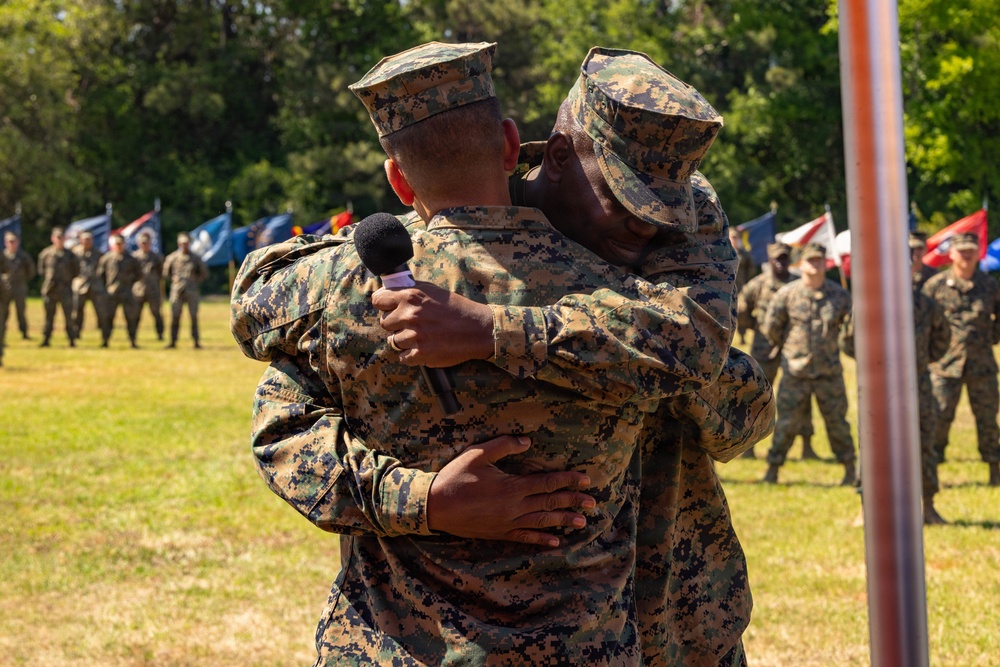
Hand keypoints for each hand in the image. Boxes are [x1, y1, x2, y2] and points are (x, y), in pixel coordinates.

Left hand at [372, 282, 493, 366]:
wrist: (478, 329)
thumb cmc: (456, 308)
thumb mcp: (432, 290)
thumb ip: (410, 290)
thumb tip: (388, 291)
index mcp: (410, 296)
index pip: (378, 300)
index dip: (384, 305)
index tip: (390, 308)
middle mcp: (410, 315)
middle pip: (384, 322)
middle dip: (395, 324)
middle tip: (411, 324)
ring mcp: (415, 336)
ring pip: (393, 341)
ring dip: (404, 340)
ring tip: (420, 337)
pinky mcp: (421, 354)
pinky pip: (402, 357)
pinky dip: (410, 355)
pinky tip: (422, 348)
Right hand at [427, 436, 595, 546]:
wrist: (434, 507)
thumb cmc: (455, 477)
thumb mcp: (478, 453)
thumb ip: (504, 446)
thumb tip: (528, 441)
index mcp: (512, 486)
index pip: (548, 482)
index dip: (568, 480)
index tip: (585, 479)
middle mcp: (514, 507)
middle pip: (550, 503)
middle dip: (573, 501)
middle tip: (593, 502)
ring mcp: (508, 522)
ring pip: (542, 521)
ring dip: (563, 521)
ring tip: (582, 522)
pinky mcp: (499, 533)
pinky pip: (525, 537)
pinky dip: (542, 539)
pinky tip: (556, 541)